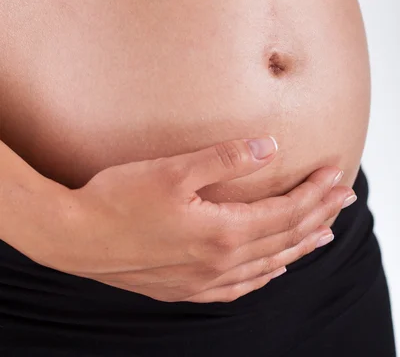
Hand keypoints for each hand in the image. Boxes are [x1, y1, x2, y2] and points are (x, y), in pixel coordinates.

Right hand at [56, 137, 354, 302]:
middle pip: (284, 238)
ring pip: (268, 264)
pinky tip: (272, 269)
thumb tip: (269, 147)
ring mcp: (203, 280)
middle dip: (319, 216)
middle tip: (345, 199)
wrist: (74, 238)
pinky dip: (266, 273)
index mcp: (221, 232)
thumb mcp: (173, 170)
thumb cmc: (119, 200)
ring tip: (323, 234)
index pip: (285, 212)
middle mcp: (219, 263)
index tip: (336, 174)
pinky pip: (241, 286)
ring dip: (299, 246)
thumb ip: (225, 159)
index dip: (314, 193)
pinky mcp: (185, 288)